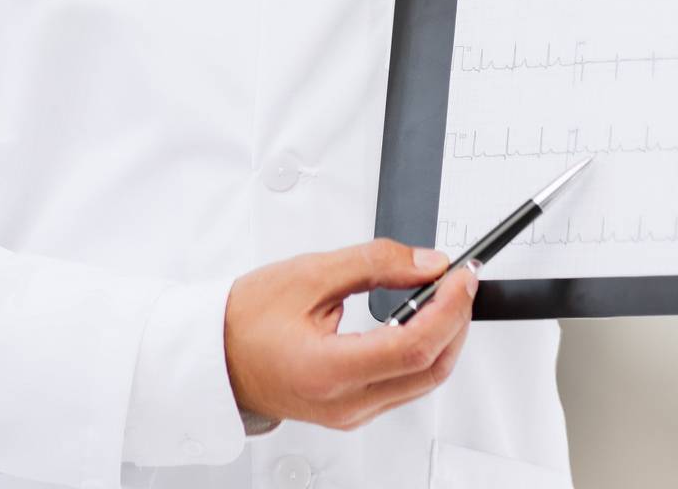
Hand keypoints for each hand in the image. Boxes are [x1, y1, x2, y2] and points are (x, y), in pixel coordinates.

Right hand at [224, 239, 476, 428]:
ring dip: (444, 337)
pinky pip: (403, 386)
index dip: (448, 309)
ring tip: (445, 294)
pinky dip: (422, 350)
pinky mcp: (351, 411)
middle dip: (456, 322)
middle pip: (428, 371)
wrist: (215, 355)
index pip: (412, 347)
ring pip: (421, 382)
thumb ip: (374, 264)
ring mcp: (350, 414)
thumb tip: (425, 263)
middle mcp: (344, 404)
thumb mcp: (309, 273)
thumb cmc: (246, 318)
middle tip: (462, 280)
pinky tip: (422, 319)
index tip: (462, 276)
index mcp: (328, 371)